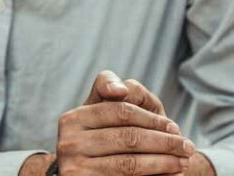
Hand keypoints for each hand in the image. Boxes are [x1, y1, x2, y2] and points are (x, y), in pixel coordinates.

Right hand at [54, 71, 192, 174]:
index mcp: (73, 118)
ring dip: (164, 162)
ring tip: (184, 161)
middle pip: (128, 137)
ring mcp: (74, 165)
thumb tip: (121, 90)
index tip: (174, 126)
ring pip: (130, 162)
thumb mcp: (103, 111)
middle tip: (187, 146)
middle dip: (163, 141)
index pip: (120, 111)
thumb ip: (109, 88)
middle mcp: (68, 142)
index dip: (151, 118)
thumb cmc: (103, 137)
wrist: (85, 172)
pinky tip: (170, 173)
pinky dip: (155, 175)